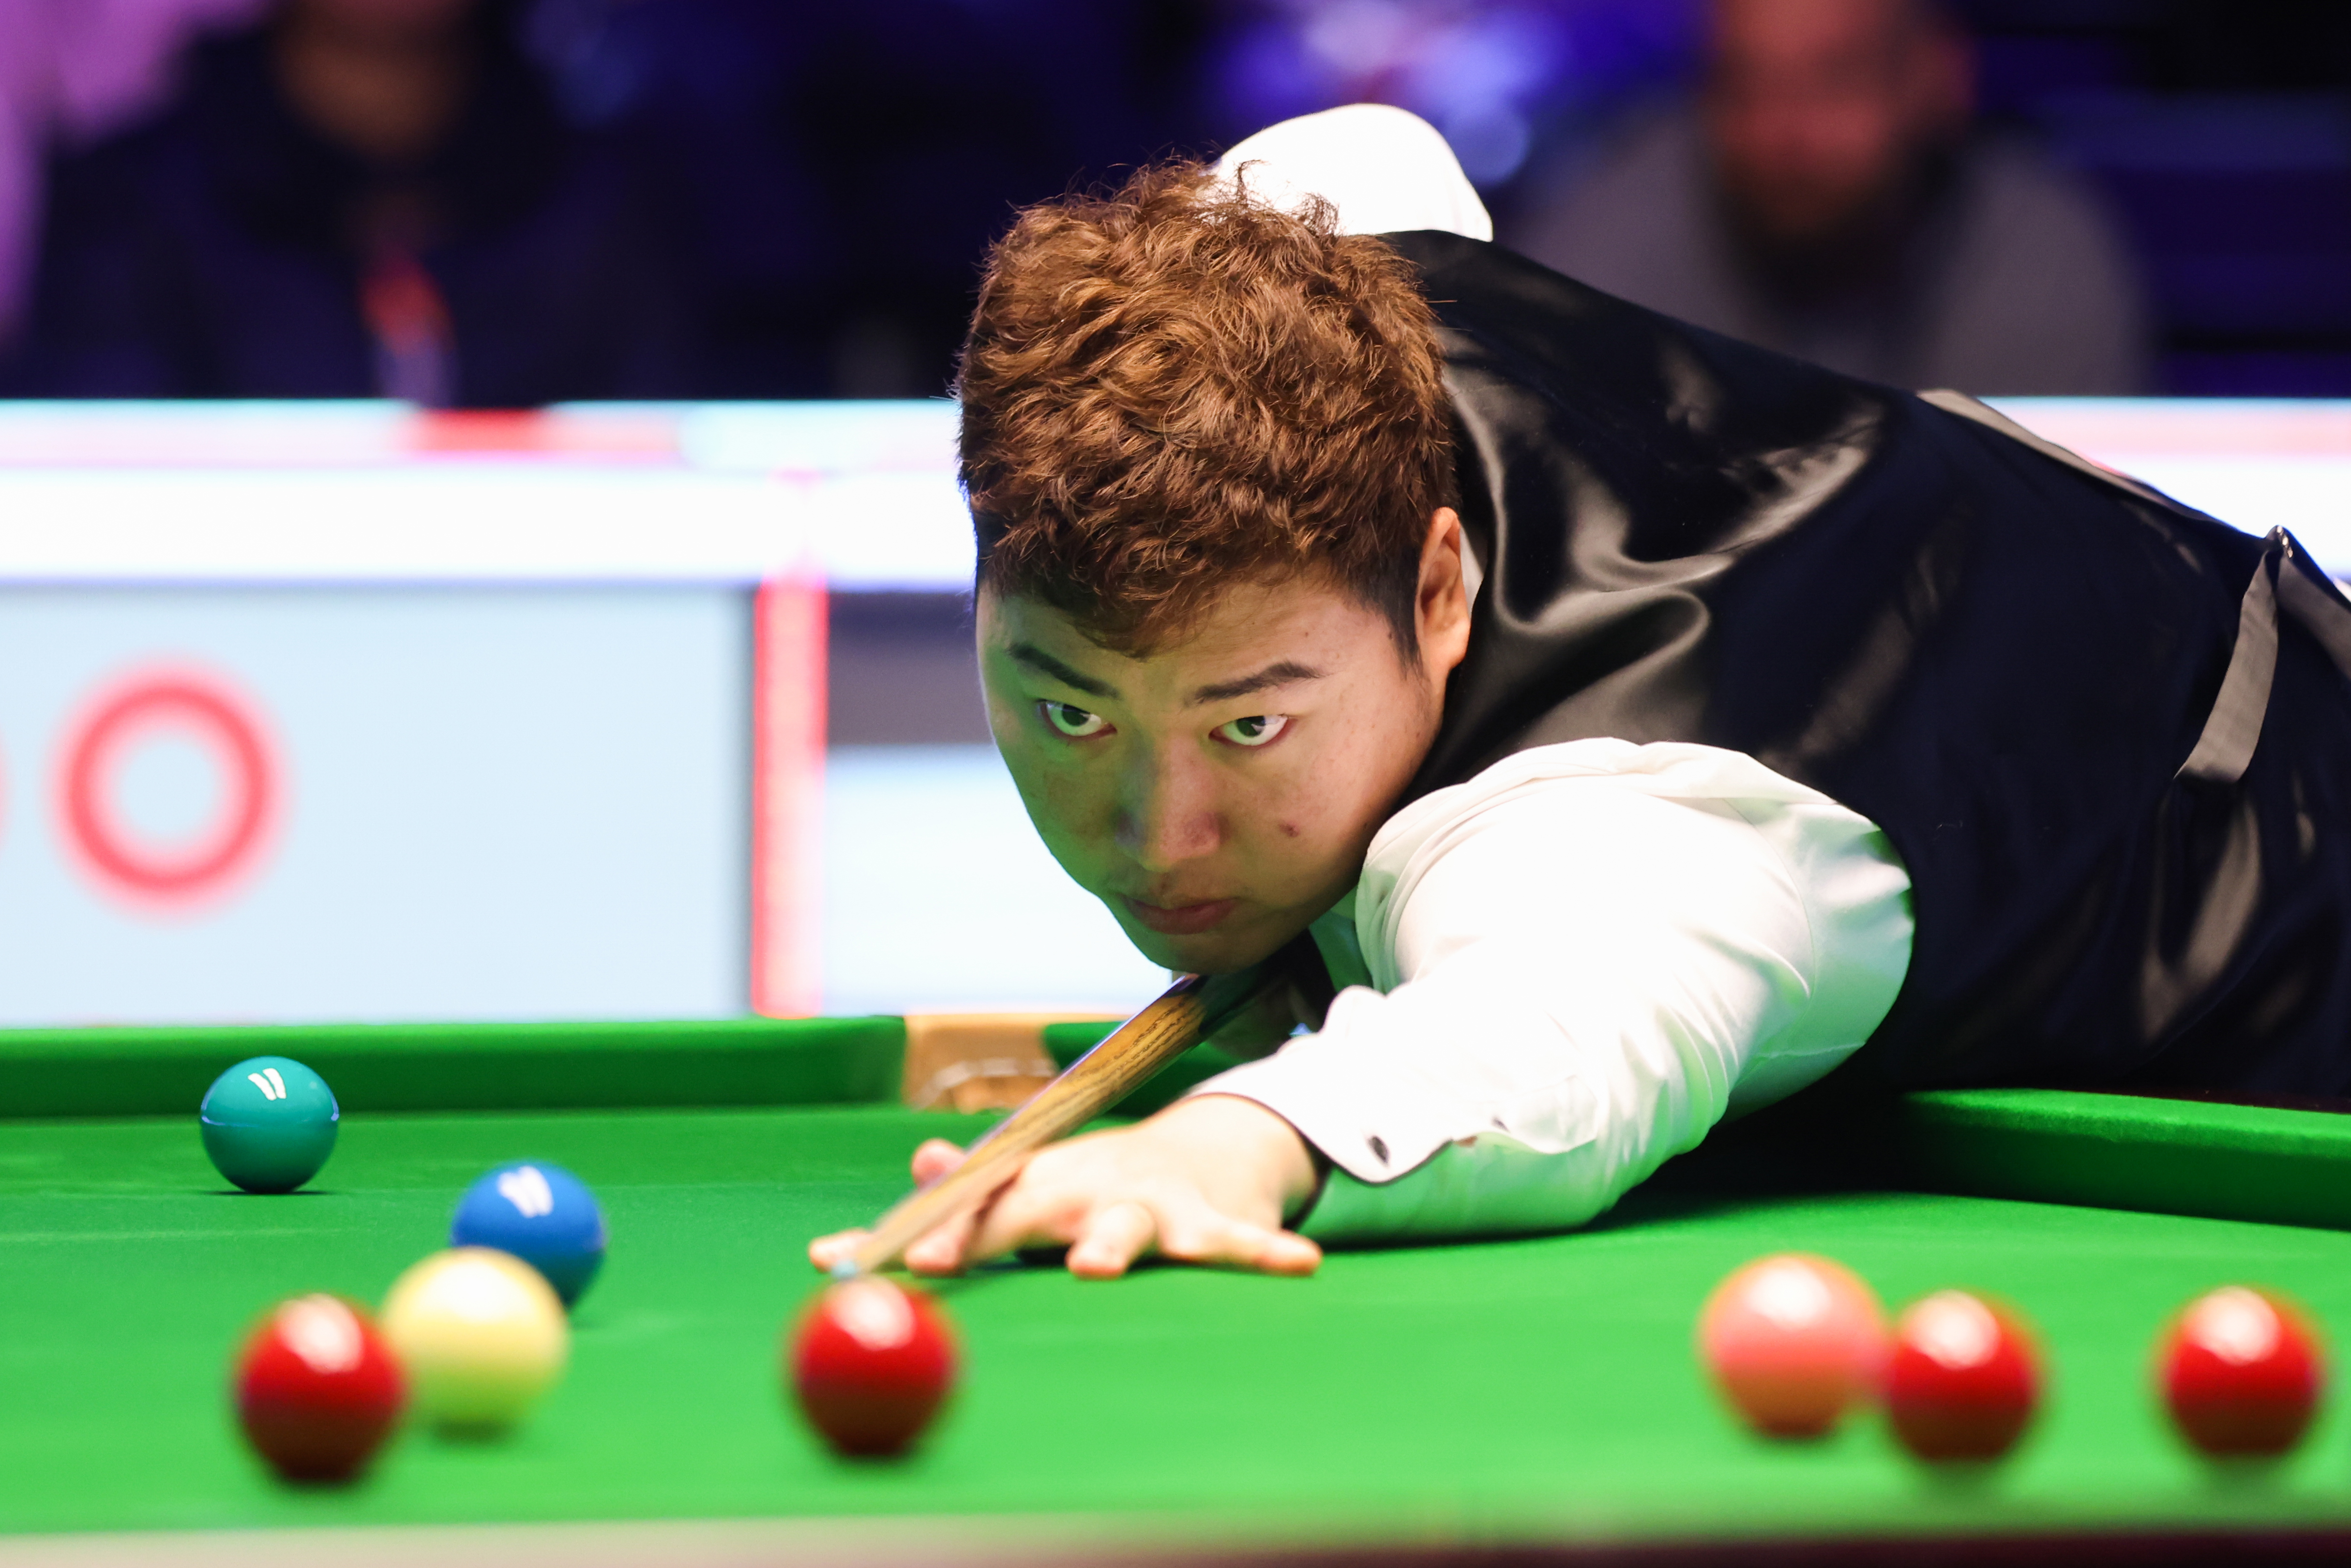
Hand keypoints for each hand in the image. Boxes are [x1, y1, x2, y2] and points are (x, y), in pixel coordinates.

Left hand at [807, 1095, 1322, 1279]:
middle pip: (1023, 1212)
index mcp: (1035, 1187)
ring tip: (1094, 1266)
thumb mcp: (1035, 1184)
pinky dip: (1263, 1254)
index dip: (916, 1233)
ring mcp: (1150, 1205)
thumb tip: (898, 1189)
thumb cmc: (1101, 1185)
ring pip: (1126, 1227)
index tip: (865, 1258)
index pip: (966, 1209)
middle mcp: (1084, 1190)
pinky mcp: (1213, 1224)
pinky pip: (1237, 1245)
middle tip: (936, 1261)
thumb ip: (968, 1202)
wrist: (1209, 1147)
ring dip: (1109, 1244)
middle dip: (982, 1233)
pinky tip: (1294, 1265)